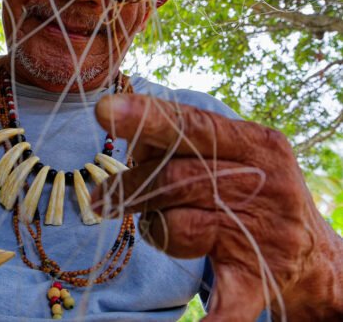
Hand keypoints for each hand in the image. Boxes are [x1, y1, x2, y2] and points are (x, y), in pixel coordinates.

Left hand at [92, 94, 342, 320]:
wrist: (312, 256)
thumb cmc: (254, 192)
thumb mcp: (233, 154)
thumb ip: (184, 140)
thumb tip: (126, 130)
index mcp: (257, 145)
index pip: (194, 126)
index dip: (146, 119)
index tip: (105, 112)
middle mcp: (264, 185)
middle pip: (175, 178)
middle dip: (130, 187)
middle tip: (103, 197)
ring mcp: (262, 234)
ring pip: (178, 227)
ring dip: (154, 229)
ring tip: (161, 227)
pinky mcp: (256, 280)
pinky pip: (228, 303)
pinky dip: (212, 320)